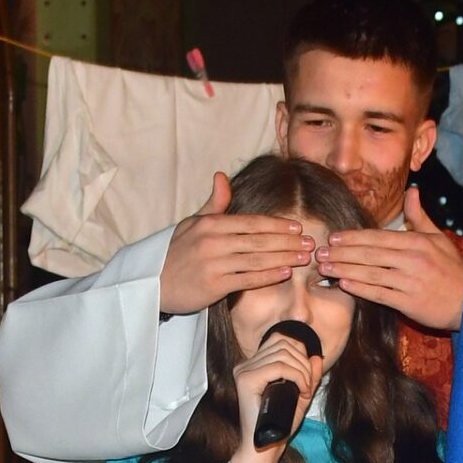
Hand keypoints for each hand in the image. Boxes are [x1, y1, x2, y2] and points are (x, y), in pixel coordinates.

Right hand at [159, 172, 313, 315]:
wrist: (153, 284)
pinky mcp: (214, 286)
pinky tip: (284, 273)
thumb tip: (222, 177)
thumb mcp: (191, 223)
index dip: (277, 225)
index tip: (297, 227)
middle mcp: (214, 241)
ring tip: (304, 258)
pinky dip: (267, 275)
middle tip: (310, 243)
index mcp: (211, 224)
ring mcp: (214, 263)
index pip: (251, 222)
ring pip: (257, 258)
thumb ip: (213, 204)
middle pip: (259, 239)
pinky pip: (247, 279)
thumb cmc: (175, 254)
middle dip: (287, 241)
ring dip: (284, 257)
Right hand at [228, 332, 322, 462]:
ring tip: (305, 391)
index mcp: (253, 365)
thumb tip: (317, 357)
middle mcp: (245, 365)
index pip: (280, 339)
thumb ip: (309, 377)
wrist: (265, 448)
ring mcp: (244, 371)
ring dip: (302, 371)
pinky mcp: (246, 380)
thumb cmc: (280, 425)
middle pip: (283, 343)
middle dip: (304, 363)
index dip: (300, 352)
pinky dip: (297, 377)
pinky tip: (301, 392)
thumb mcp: (300, 396)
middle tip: (308, 387)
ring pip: (283, 353)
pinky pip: (279, 367)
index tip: (307, 378)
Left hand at [316, 187, 462, 331]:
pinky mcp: (408, 303)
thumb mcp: (439, 238)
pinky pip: (379, 294)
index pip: (378, 237)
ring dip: (344, 270)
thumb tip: (411, 191)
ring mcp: (409, 282)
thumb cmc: (453, 270)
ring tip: (324, 268)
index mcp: (416, 242)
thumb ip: (420, 216)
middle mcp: (412, 260)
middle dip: (342, 252)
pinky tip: (343, 285)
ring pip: (371, 273)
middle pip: (370, 254)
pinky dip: (360, 289)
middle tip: (319, 252)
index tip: (333, 237)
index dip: (353, 237)